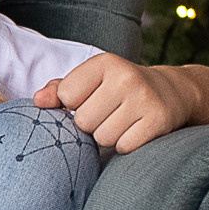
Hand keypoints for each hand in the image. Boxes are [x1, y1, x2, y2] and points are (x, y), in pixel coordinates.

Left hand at [35, 54, 207, 153]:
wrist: (171, 92)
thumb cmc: (119, 88)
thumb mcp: (91, 80)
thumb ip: (59, 89)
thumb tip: (37, 101)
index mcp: (105, 62)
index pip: (66, 96)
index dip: (73, 105)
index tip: (91, 99)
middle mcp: (126, 77)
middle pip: (83, 121)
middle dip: (91, 124)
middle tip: (110, 113)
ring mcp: (144, 99)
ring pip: (102, 137)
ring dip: (108, 136)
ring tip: (123, 121)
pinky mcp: (158, 121)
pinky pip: (123, 147)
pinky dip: (126, 145)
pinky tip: (135, 130)